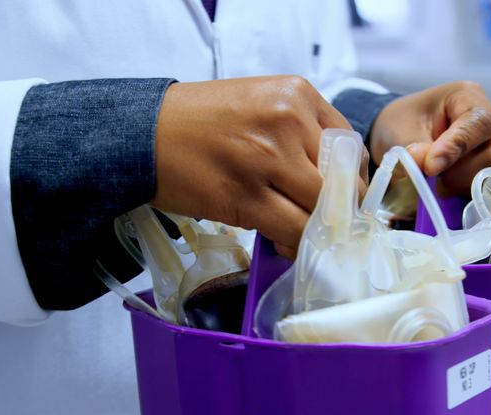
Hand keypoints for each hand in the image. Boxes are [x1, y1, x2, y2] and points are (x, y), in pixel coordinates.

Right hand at [152, 75, 353, 257]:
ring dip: (316, 230)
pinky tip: (281, 242)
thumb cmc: (198, 122)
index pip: (349, 144)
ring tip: (299, 234)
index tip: (340, 197)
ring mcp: (268, 159)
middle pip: (341, 181)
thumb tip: (333, 182)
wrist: (141, 133)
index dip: (349, 179)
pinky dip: (293, 244)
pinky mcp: (246, 196)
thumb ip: (298, 132)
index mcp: (296, 95)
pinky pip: (292, 230)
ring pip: (320, 209)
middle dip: (338, 210)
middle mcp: (288, 121)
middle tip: (325, 224)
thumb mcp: (258, 104)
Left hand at [370, 81, 490, 197]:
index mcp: (468, 96)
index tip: (431, 168)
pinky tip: (456, 188)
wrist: (405, 133)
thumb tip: (426, 164)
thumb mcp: (398, 130)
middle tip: (433, 175)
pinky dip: (478, 192)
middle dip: (460, 173)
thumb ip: (413, 148)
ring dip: (466, 184)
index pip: (479, 122)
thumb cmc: (404, 123)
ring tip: (441, 180)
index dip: (458, 148)